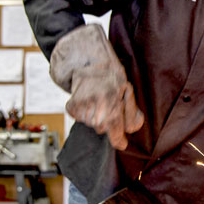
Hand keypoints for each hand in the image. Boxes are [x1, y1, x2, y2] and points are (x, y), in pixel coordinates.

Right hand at [49, 24, 143, 149]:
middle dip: (108, 122)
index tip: (122, 143)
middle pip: (102, 129)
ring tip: (98, 100)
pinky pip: (79, 119)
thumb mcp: (127, 89)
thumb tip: (132, 129)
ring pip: (90, 124)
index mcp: (111, 101)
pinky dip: (84, 113)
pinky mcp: (71, 106)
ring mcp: (81, 106)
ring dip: (95, 116)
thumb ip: (132, 110)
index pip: (115, 130)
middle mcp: (95, 105)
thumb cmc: (111, 74)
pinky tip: (88, 100)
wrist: (88, 60)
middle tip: (108, 106)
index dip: (119, 140)